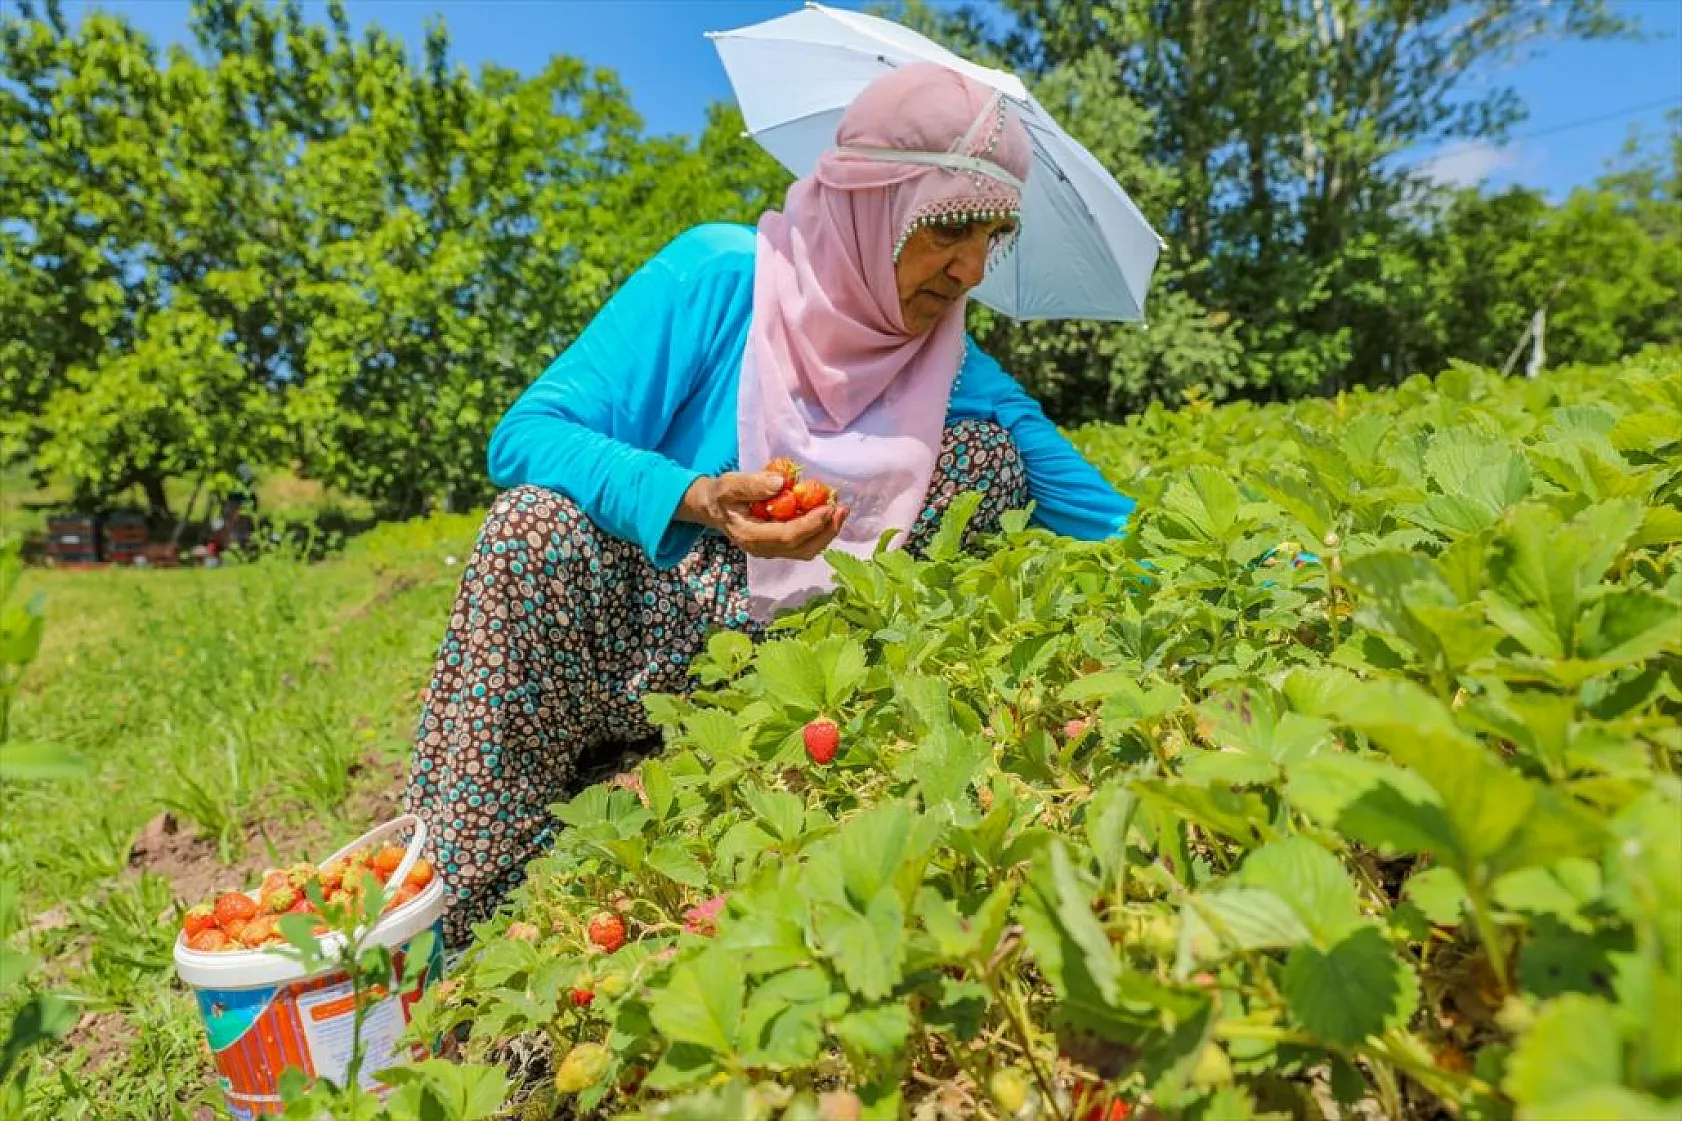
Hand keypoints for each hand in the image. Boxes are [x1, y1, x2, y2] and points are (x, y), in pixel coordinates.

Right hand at [679, 472, 849, 560]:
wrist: (712, 507)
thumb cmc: (721, 495)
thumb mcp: (730, 484)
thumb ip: (752, 484)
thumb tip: (780, 483)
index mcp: (751, 536)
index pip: (787, 536)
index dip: (811, 524)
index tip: (828, 507)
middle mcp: (763, 549)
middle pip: (802, 548)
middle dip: (826, 531)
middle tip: (842, 509)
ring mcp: (771, 550)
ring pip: (806, 550)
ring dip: (826, 532)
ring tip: (840, 511)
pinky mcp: (778, 545)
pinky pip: (803, 544)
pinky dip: (818, 531)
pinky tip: (826, 513)